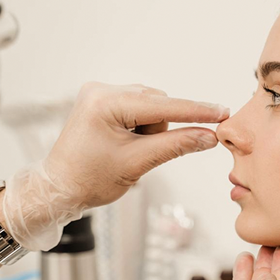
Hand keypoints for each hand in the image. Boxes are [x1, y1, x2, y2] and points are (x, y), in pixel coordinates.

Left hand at [2, 82, 228, 250]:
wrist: (58, 188)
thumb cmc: (88, 179)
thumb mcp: (137, 163)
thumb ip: (176, 146)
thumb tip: (208, 136)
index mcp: (106, 103)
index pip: (163, 106)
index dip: (195, 111)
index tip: (222, 112)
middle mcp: (101, 91)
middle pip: (157, 104)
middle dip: (159, 131)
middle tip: (141, 155)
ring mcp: (99, 94)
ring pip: (149, 107)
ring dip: (150, 130)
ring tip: (128, 152)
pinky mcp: (100, 101)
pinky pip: (137, 108)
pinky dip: (140, 127)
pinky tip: (125, 144)